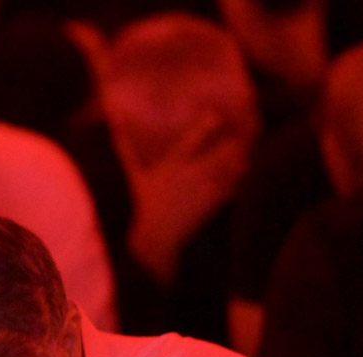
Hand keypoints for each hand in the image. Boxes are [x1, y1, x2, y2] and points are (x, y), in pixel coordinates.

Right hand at [123, 113, 250, 283]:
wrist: (159, 237)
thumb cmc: (147, 203)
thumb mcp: (136, 174)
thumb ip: (126, 146)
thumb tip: (116, 119)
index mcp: (175, 161)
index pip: (197, 135)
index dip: (212, 120)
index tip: (217, 113)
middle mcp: (194, 172)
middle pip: (227, 147)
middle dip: (239, 136)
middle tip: (246, 124)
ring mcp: (208, 187)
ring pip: (237, 163)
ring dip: (243, 153)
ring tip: (246, 144)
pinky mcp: (218, 201)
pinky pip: (237, 181)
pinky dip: (241, 173)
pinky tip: (240, 167)